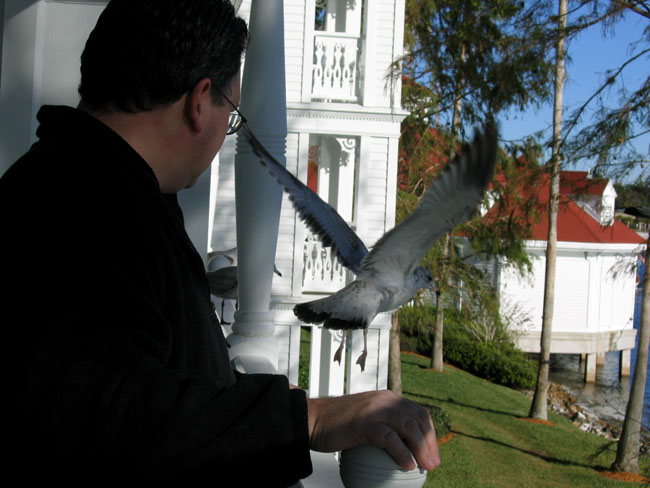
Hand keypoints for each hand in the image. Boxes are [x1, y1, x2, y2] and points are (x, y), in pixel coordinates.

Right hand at [306, 389, 439, 470]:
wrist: (313, 418)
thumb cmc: (336, 423)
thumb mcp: (365, 417)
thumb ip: (381, 423)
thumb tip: (400, 446)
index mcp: (387, 398)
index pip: (419, 412)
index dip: (430, 433)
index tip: (432, 453)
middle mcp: (384, 400)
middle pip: (418, 419)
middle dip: (430, 443)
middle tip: (433, 464)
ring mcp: (374, 409)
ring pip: (408, 427)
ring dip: (422, 449)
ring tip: (426, 466)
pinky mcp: (364, 422)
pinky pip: (389, 438)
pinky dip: (402, 453)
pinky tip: (408, 466)